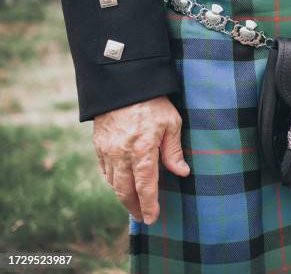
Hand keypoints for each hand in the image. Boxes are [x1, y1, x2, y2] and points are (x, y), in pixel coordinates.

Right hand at [93, 96, 189, 224]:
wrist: (123, 82)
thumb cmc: (153, 102)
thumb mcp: (171, 123)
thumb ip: (173, 150)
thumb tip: (182, 172)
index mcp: (142, 150)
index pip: (145, 187)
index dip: (149, 205)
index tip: (151, 218)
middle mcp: (122, 154)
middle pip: (124, 191)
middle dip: (133, 207)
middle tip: (141, 216)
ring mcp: (107, 150)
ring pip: (112, 182)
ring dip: (122, 195)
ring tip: (133, 202)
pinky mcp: (98, 144)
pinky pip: (103, 170)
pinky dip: (112, 181)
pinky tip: (120, 183)